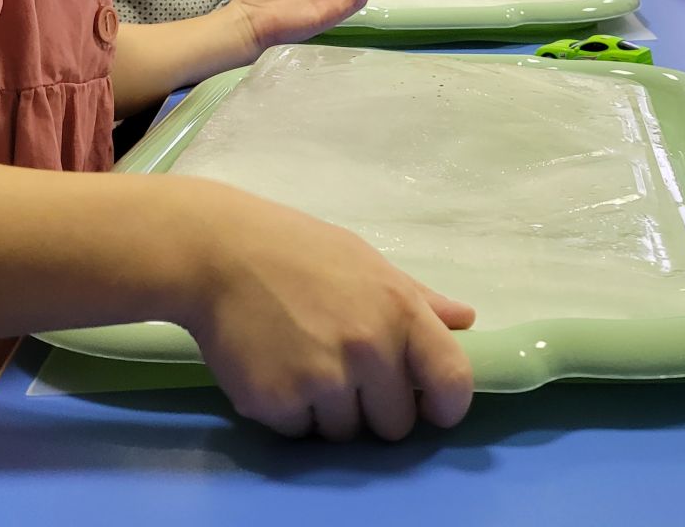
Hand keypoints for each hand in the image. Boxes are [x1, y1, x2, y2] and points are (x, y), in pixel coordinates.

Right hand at [183, 185, 473, 439]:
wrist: (218, 253)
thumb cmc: (299, 251)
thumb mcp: (368, 263)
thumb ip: (420, 299)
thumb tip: (466, 321)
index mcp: (399, 312)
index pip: (452, 382)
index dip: (446, 404)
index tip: (430, 406)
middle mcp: (368, 350)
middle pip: (396, 424)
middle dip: (374, 407)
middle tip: (343, 369)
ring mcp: (321, 381)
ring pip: (345, 433)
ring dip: (329, 411)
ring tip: (302, 361)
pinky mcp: (277, 403)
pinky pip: (300, 432)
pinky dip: (290, 411)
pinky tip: (274, 368)